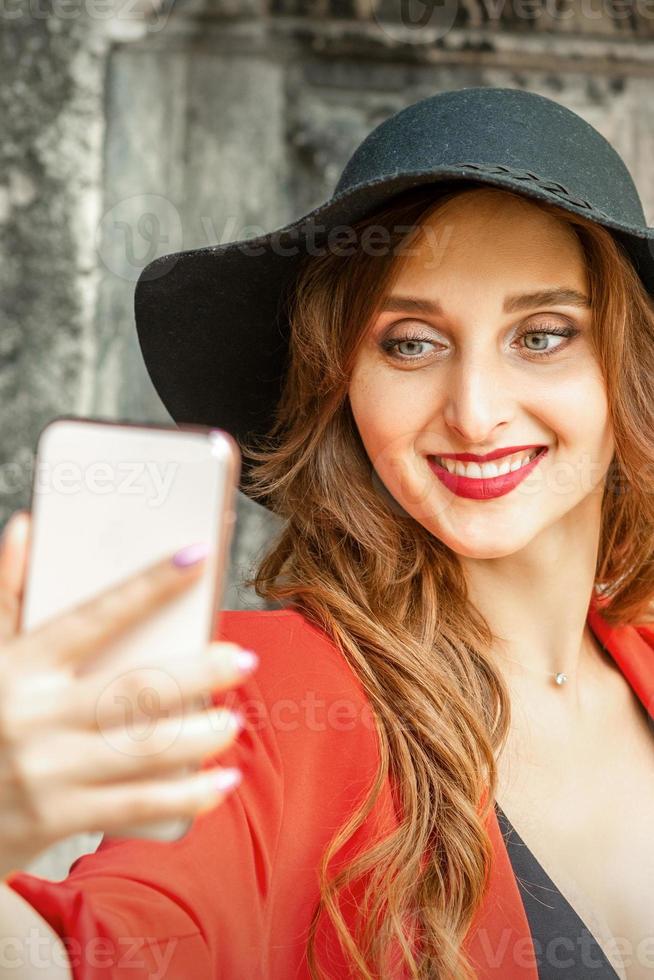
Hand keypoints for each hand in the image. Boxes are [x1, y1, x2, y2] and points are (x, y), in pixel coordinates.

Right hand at [0, 511, 256, 876]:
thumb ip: (6, 593)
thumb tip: (26, 524)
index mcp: (20, 665)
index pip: (96, 614)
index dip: (150, 585)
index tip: (198, 557)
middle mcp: (34, 714)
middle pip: (135, 687)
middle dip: (198, 672)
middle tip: (242, 661)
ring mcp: (47, 769)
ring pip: (143, 747)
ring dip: (200, 736)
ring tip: (234, 722)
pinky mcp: (56, 817)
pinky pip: (135, 805)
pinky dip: (185, 796)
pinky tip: (221, 783)